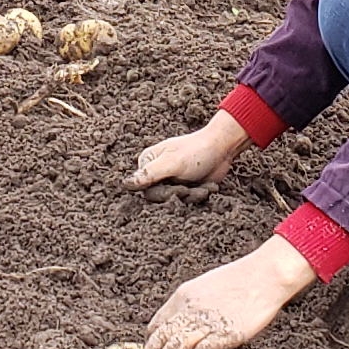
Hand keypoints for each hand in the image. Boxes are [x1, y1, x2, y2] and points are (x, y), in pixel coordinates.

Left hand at [128, 238, 317, 348]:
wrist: (265, 274)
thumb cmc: (241, 279)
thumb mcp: (204, 287)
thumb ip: (189, 305)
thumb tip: (179, 324)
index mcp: (181, 298)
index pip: (155, 326)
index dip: (147, 348)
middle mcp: (188, 310)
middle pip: (158, 340)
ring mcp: (205, 322)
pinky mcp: (224, 333)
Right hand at [131, 111, 253, 188]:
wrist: (223, 148)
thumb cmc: (197, 151)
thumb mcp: (172, 163)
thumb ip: (149, 174)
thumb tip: (124, 184)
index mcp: (148, 162)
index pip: (145, 190)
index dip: (163, 193)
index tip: (180, 188)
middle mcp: (156, 171)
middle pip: (160, 197)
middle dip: (180, 194)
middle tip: (192, 187)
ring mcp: (171, 180)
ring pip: (175, 201)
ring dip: (192, 196)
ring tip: (203, 187)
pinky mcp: (185, 186)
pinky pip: (186, 200)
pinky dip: (198, 196)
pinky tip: (206, 187)